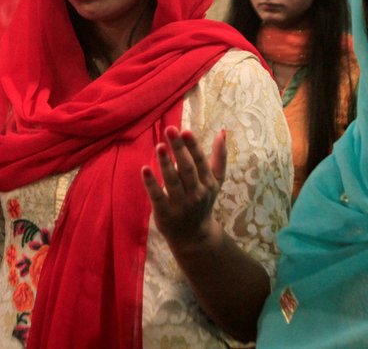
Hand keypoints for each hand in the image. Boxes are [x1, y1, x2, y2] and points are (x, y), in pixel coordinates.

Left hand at [142, 126, 226, 251]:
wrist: (194, 236)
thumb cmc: (203, 202)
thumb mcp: (215, 182)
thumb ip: (219, 157)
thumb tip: (222, 131)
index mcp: (208, 183)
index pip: (200, 161)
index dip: (193, 146)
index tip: (185, 131)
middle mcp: (196, 194)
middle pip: (187, 169)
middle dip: (179, 149)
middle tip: (170, 129)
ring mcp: (180, 205)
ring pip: (172, 182)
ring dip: (166, 163)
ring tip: (159, 146)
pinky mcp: (165, 214)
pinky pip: (157, 197)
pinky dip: (151, 184)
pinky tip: (145, 169)